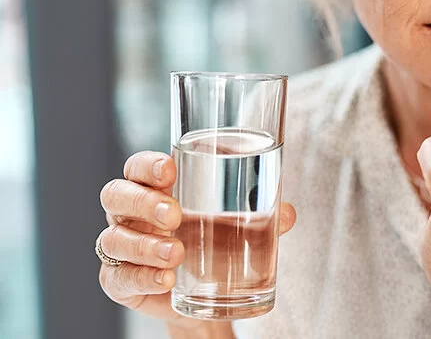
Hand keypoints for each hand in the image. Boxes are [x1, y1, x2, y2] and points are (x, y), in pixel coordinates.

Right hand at [97, 151, 295, 330]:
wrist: (206, 295)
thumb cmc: (214, 242)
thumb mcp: (238, 226)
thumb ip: (262, 216)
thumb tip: (288, 213)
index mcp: (154, 189)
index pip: (137, 167)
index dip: (147, 165)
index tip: (170, 169)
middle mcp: (129, 214)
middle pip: (116, 195)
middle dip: (143, 202)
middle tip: (175, 214)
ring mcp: (120, 248)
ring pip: (114, 238)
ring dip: (145, 245)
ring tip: (177, 254)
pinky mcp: (119, 281)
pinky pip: (118, 277)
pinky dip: (141, 277)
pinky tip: (165, 279)